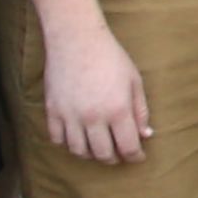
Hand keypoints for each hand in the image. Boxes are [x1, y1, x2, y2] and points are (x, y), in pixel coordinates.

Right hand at [39, 13, 154, 164]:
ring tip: (98, 147)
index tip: (137, 157)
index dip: (135, 157)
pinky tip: (77, 137)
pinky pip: (57, 139)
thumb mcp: (134, 81)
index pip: (128, 147)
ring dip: (91, 154)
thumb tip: (145, 135)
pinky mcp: (52, 110)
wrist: (76, 38)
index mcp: (118, 110)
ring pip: (79, 151)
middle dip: (114, 159)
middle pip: (103, 154)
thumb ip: (140, 111)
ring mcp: (70, 115)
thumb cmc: (110, 57)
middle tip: (119, 154)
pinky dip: (67, 143)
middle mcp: (93, 117)